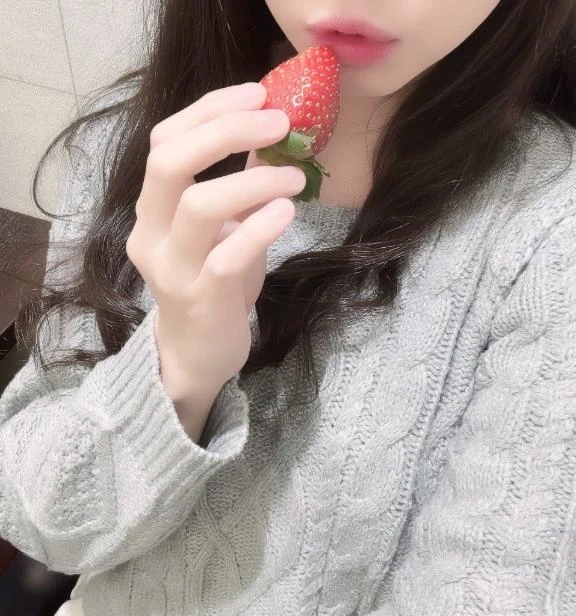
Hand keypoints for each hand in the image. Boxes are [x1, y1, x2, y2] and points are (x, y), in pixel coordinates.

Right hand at [126, 82, 305, 424]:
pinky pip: (226, 257)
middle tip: (279, 122)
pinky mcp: (199, 299)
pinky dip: (260, 227)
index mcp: (152, 208)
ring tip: (294, 177)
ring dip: (254, 181)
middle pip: (171, 162)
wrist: (197, 352)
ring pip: (200, 207)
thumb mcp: (222, 230)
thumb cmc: (213, 283)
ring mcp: (172, 269)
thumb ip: (238, 188)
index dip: (209, 110)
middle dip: (227, 131)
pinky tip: (286, 212)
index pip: (165, 141)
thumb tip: (274, 138)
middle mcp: (151, 233)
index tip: (258, 94)